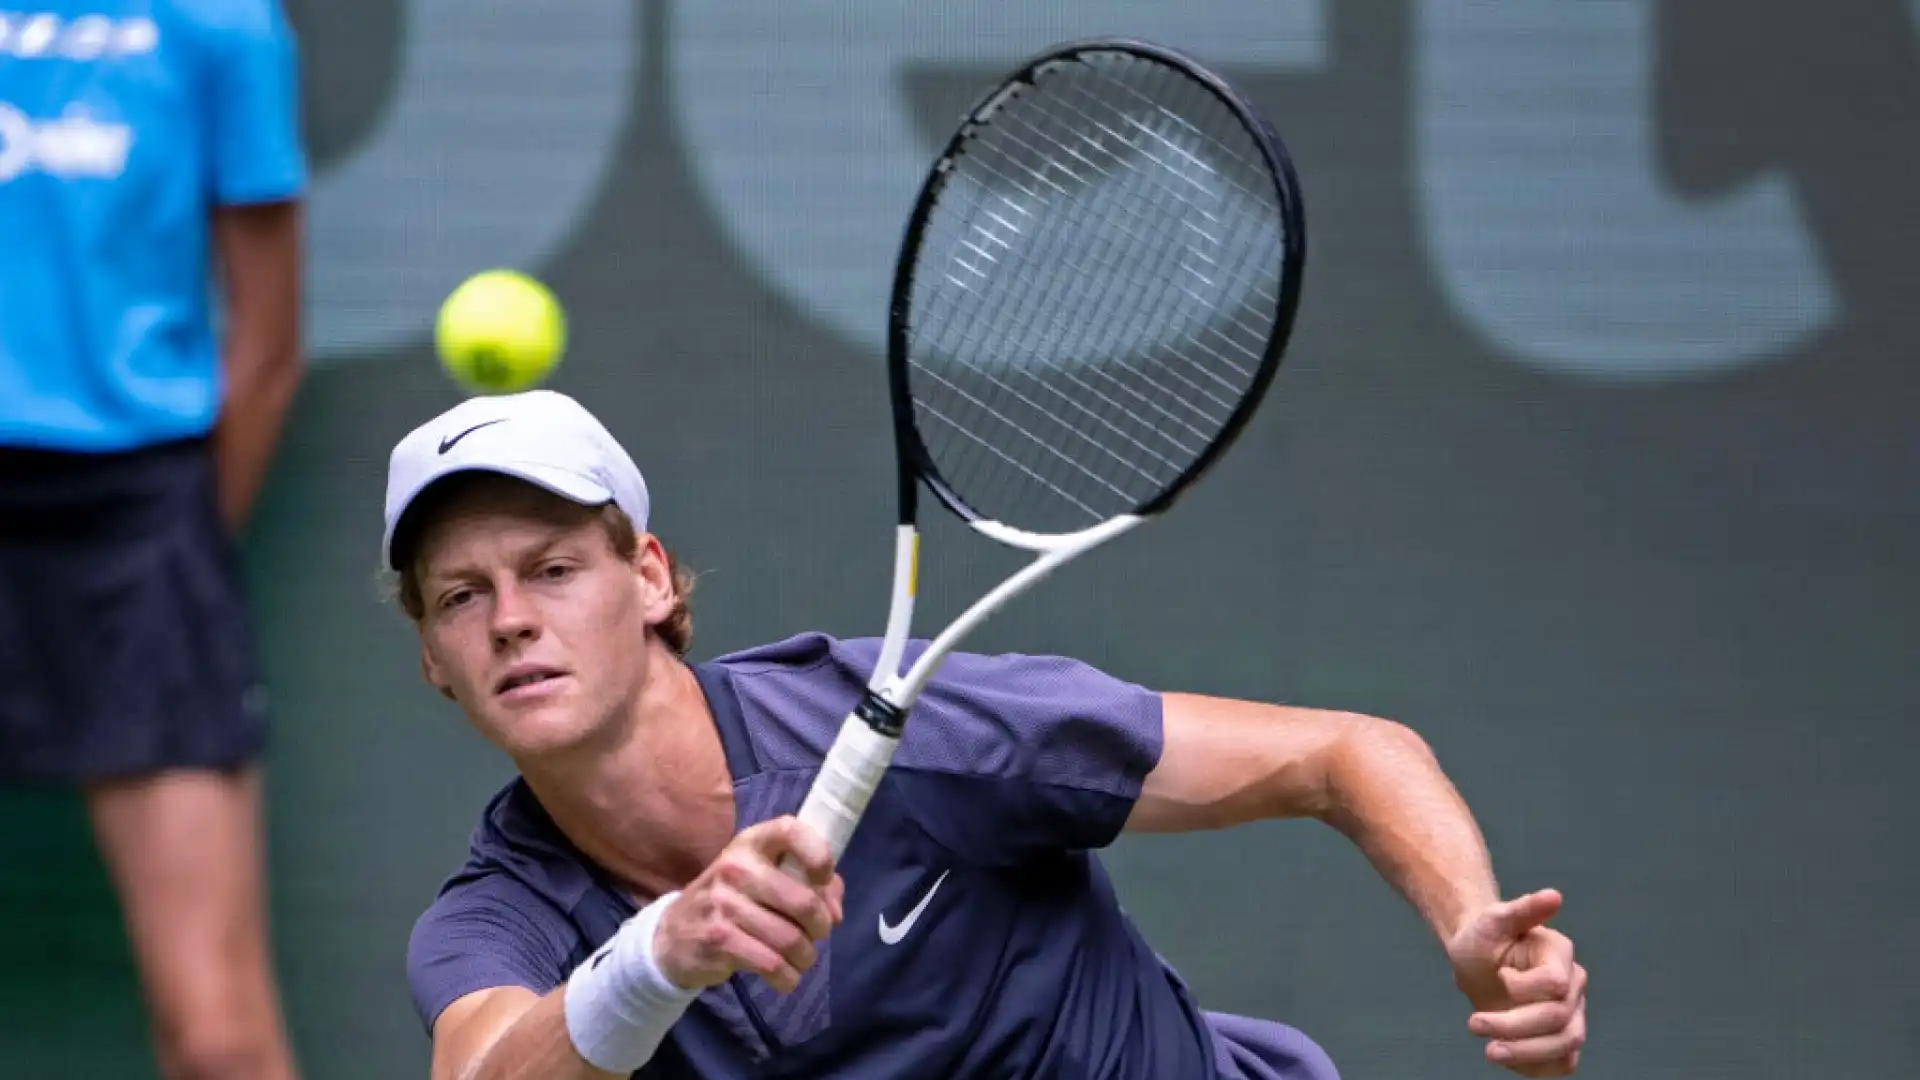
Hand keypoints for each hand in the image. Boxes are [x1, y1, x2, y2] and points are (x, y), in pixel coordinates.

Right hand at [653, 816, 845, 993]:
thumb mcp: (764, 879)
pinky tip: (784, 976)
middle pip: (803, 901)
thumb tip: (835, 913)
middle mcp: (735, 867)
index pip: (789, 830)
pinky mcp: (718, 939)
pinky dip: (787, 977)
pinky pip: (771, 964)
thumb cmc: (733, 901)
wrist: (673, 935)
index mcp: (751, 843)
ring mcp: (723, 903)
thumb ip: (810, 885)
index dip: (817, 853)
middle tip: (816, 934)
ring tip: (801, 958)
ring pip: (790, 939)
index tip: (824, 877)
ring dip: (805, 957)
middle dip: (821, 927)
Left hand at [1445, 888, 1587, 1075]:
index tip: (1499, 975)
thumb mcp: (1493, 920)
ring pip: (1566, 1045)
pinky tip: (1506, 1057)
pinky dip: (1536, 1065)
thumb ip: (1523, 909)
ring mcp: (1570, 1016)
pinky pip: (1561, 1064)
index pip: (1555, 985)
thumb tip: (1554, 895)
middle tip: (1474, 1024)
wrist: (1477, 961)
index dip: (1523, 987)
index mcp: (1561, 956)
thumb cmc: (1485, 937)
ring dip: (1525, 1052)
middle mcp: (1573, 988)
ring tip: (1490, 1051)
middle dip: (1514, 1026)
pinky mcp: (1560, 1040)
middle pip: (1558, 1020)